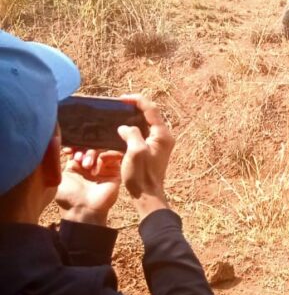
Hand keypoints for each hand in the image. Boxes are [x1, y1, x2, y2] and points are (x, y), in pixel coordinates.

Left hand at [56, 148, 122, 225]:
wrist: (82, 209)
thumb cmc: (69, 196)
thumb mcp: (62, 176)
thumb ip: (65, 160)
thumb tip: (66, 146)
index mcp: (77, 165)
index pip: (79, 148)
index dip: (75, 146)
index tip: (68, 150)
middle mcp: (91, 165)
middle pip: (91, 147)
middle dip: (84, 151)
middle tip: (80, 160)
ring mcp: (104, 168)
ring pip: (102, 150)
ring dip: (93, 154)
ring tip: (87, 166)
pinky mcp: (115, 171)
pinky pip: (114, 156)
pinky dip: (105, 157)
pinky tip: (96, 169)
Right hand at [118, 94, 174, 219]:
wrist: (147, 195)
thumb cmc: (141, 175)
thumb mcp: (135, 151)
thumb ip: (132, 134)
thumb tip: (125, 127)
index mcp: (163, 134)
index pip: (151, 109)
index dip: (137, 100)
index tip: (122, 98)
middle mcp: (163, 137)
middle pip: (150, 114)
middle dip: (135, 107)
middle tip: (119, 104)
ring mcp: (158, 143)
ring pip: (146, 124)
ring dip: (133, 118)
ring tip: (119, 114)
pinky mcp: (152, 150)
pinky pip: (143, 134)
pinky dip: (133, 129)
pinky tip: (122, 130)